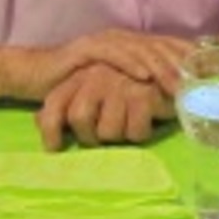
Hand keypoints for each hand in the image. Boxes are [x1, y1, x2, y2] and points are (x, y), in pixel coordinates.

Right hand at [18, 29, 197, 103]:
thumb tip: (174, 101)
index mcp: (135, 46)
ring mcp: (107, 41)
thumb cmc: (79, 85)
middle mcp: (124, 39)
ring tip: (179, 84)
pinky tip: (145, 75)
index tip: (212, 76)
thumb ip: (141, 88)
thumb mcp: (116, 87)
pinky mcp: (87, 48)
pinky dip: (131, 64)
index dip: (192, 60)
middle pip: (162, 48)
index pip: (170, 48)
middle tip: (201, 85)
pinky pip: (114, 54)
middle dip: (183, 66)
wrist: (36, 75)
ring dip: (163, 67)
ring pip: (142, 50)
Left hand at [36, 62, 174, 150]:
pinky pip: (133, 133)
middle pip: (79, 120)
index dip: (50, 129)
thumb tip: (38, 121)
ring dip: (121, 135)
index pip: (54, 103)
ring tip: (133, 121)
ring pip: (107, 132)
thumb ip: (67, 103)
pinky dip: (140, 133)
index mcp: (83, 74)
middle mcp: (97, 75)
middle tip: (108, 135)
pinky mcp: (143, 94)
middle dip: (92, 136)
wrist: (180, 69)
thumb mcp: (96, 90)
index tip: (54, 149)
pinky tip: (148, 121)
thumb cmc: (135, 84)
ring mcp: (120, 83)